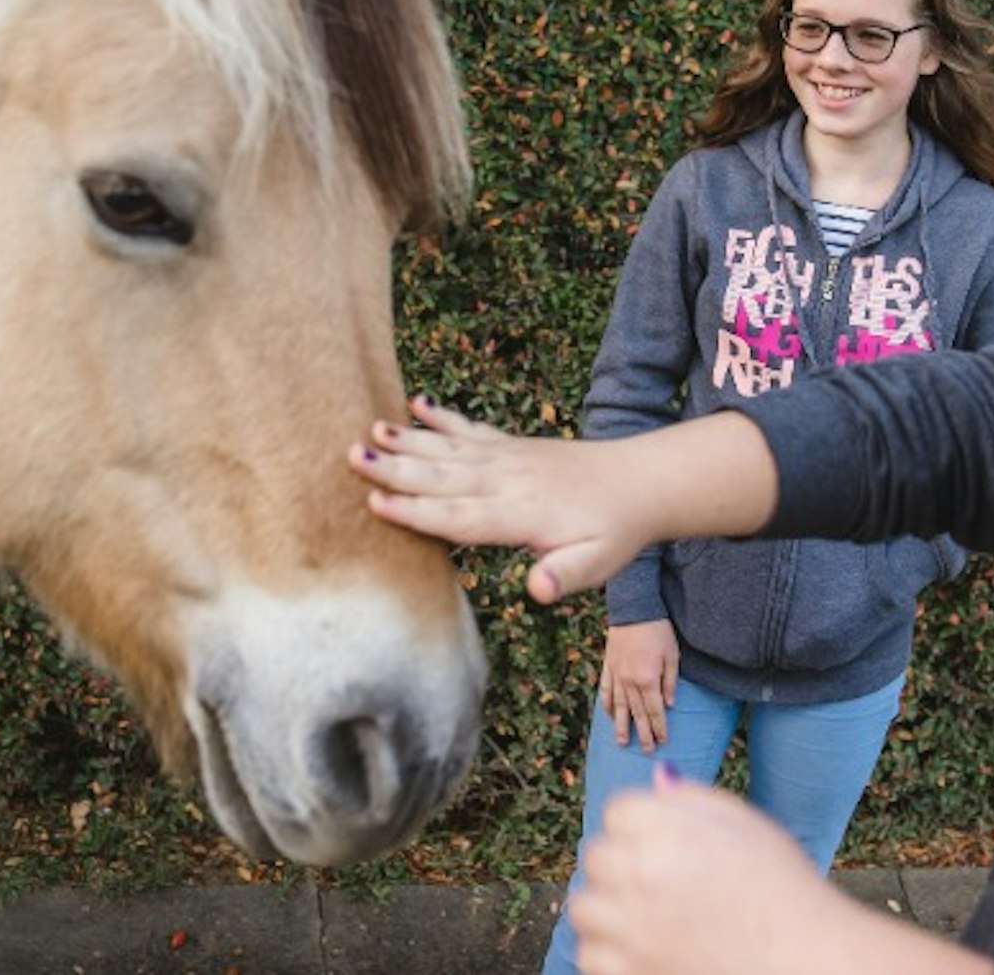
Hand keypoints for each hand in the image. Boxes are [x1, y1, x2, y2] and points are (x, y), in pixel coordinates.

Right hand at [348, 397, 777, 603]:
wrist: (643, 484)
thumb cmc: (615, 533)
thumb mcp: (596, 565)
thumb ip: (563, 575)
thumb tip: (537, 590)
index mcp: (519, 516)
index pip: (459, 517)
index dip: (416, 512)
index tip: (375, 504)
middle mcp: (507, 481)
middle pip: (443, 477)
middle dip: (396, 469)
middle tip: (351, 456)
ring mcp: (508, 459)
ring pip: (450, 450)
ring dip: (409, 440)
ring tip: (370, 429)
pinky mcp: (513, 447)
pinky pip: (472, 430)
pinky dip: (444, 418)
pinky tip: (417, 404)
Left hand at [572, 770, 993, 974]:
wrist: (807, 961)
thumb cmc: (784, 889)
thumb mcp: (748, 826)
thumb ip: (694, 799)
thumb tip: (658, 776)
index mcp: (671, 830)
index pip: (618, 811)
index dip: (645, 828)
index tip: (675, 849)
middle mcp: (644, 876)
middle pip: (596, 856)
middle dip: (624, 865)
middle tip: (667, 885)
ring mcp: (633, 931)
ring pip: (584, 907)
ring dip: (610, 910)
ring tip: (652, 918)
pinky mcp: (630, 974)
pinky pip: (591, 956)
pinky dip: (612, 953)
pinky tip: (648, 949)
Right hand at [600, 620, 678, 750]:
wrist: (633, 607)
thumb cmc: (658, 629)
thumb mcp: (672, 654)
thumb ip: (670, 682)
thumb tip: (669, 705)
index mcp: (647, 680)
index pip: (655, 711)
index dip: (659, 727)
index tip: (663, 741)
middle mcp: (629, 681)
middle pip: (637, 713)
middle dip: (642, 733)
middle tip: (646, 750)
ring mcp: (616, 674)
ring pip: (618, 706)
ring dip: (621, 725)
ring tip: (622, 742)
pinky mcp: (608, 665)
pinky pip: (606, 689)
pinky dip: (606, 703)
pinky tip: (607, 714)